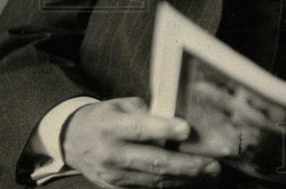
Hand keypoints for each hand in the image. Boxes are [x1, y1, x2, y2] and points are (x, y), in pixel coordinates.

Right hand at [62, 96, 221, 187]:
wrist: (73, 139)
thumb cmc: (106, 117)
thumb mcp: (123, 105)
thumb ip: (149, 113)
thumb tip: (179, 122)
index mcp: (110, 126)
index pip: (139, 129)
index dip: (164, 129)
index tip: (187, 129)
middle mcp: (110, 153)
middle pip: (152, 161)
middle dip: (186, 164)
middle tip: (212, 163)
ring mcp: (112, 174)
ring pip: (154, 179)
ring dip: (184, 177)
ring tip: (209, 171)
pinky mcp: (115, 187)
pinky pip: (147, 188)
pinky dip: (171, 184)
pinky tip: (190, 179)